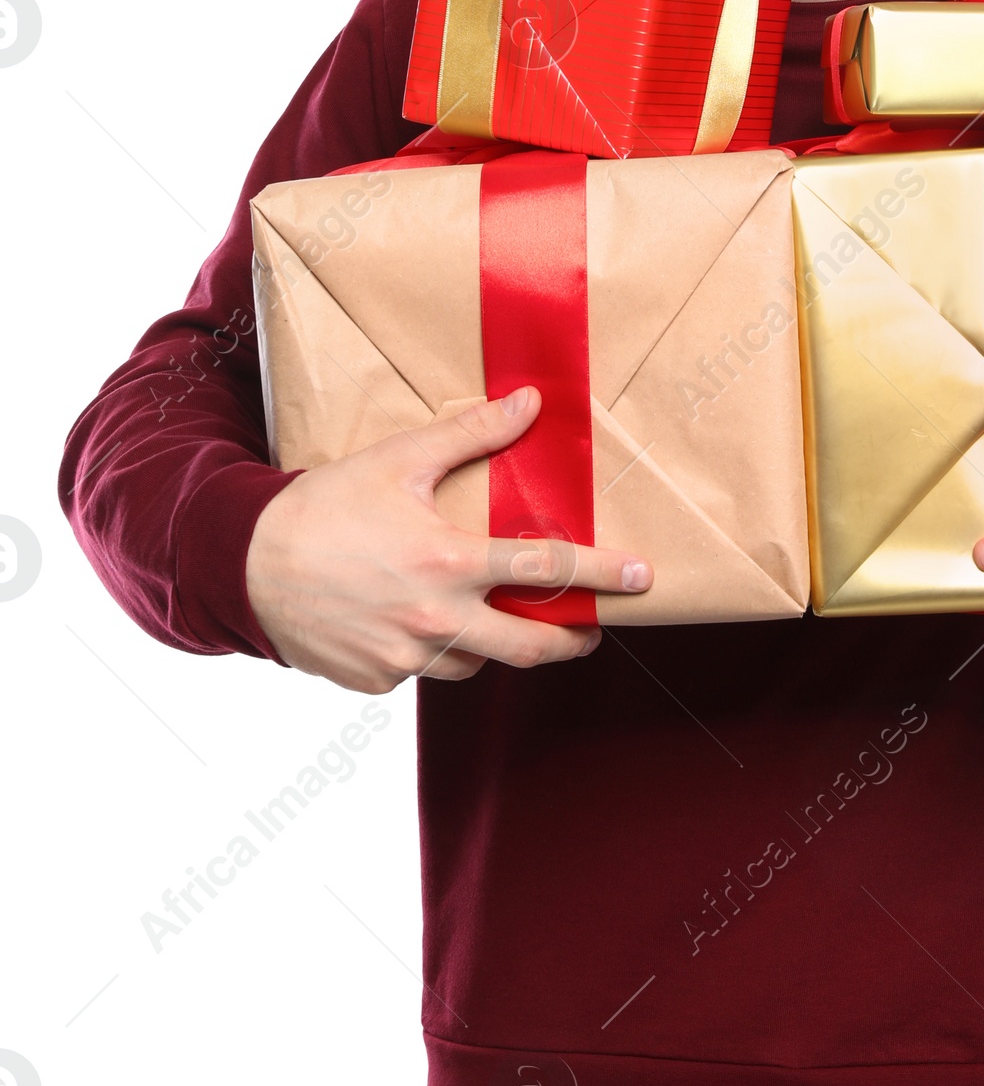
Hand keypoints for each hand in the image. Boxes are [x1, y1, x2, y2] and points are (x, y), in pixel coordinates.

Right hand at [245, 387, 651, 693]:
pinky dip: (432, 653)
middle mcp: (435, 621)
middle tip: (589, 629)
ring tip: (493, 616)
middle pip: (531, 647)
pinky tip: (414, 622)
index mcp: (448, 563)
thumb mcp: (399, 461)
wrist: (240, 564)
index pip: (546, 570)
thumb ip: (471, 435)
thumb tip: (530, 402)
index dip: (601, 575)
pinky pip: (424, 674)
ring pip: (477, 664)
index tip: (641, 580)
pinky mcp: (377, 682)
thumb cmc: (323, 507)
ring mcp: (406, 659)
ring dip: (494, 644)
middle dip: (571, 639)